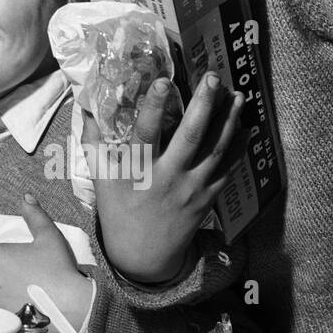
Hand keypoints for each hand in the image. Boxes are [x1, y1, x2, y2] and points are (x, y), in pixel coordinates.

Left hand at [0, 194, 93, 332]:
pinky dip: (1, 313)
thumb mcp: (49, 236)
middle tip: (20, 286)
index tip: (18, 271)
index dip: (2, 264)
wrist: (69, 305)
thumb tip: (26, 197)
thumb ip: (35, 215)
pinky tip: (19, 314)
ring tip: (21, 301)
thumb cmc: (59, 269)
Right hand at [88, 73, 244, 284]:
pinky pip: (228, 167)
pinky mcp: (208, 196)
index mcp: (139, 170)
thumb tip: (87, 106)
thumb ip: (94, 141)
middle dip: (204, 104)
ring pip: (216, 148)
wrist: (144, 255)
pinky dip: (238, 146)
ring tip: (237, 94)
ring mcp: (193, 187)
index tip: (163, 82)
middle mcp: (169, 177)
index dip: (155, 107)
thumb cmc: (119, 211)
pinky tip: (246, 126)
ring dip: (229, 120)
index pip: (147, 133)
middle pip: (190, 136)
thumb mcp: (101, 178)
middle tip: (212, 77)